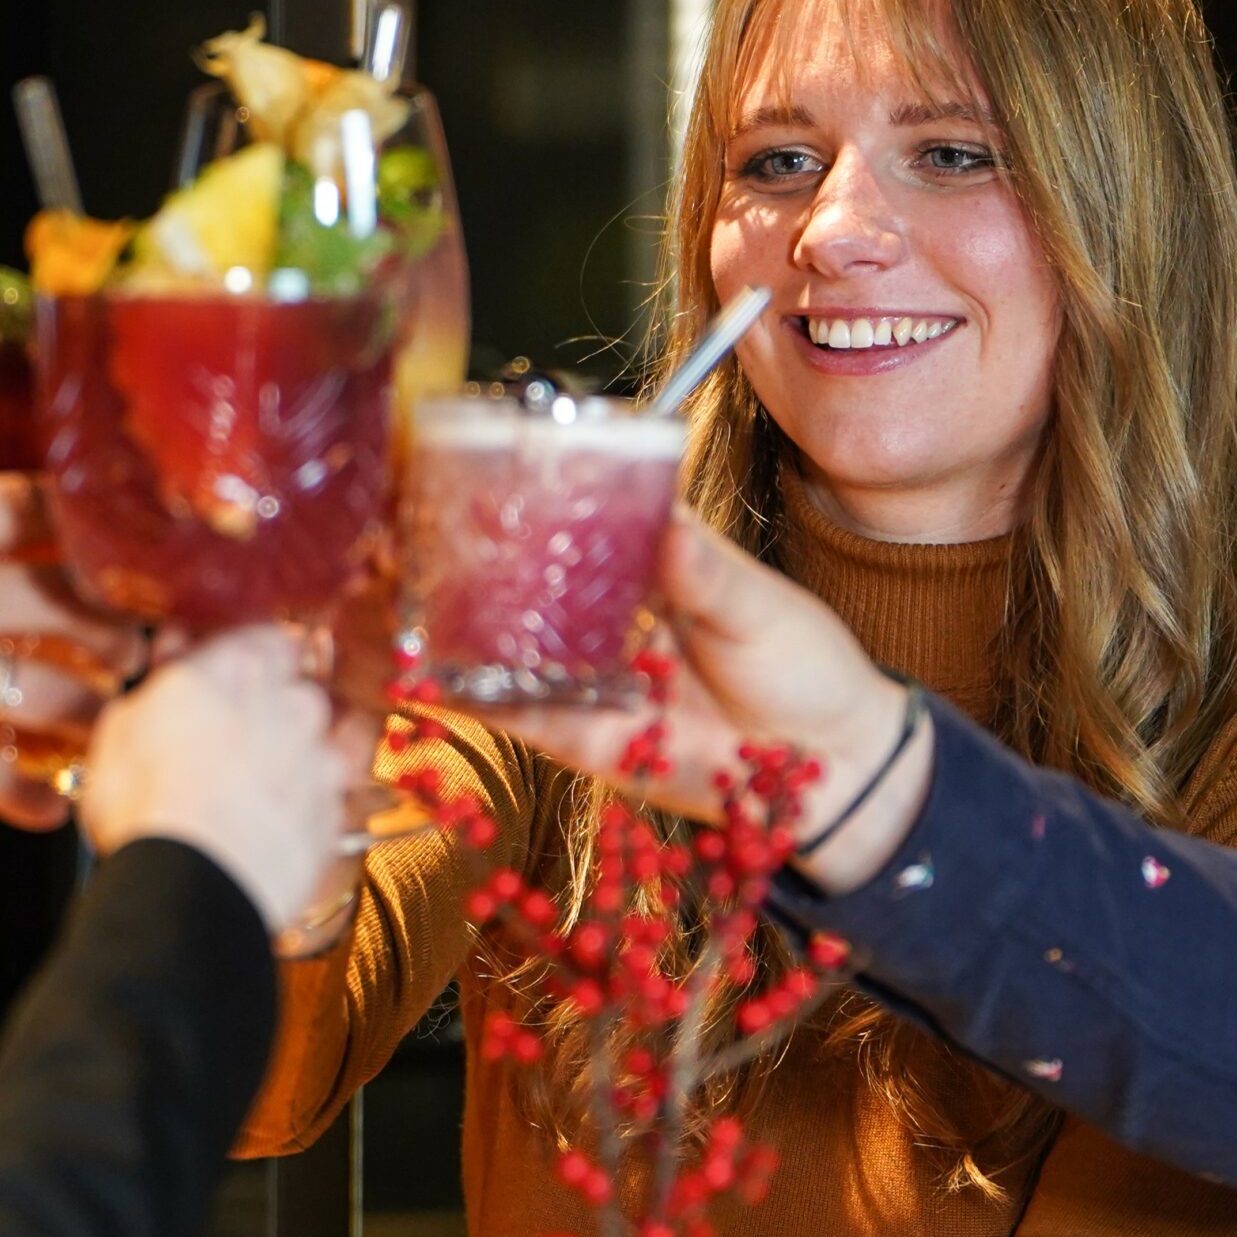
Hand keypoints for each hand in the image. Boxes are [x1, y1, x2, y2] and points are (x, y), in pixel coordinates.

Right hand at [0, 474, 142, 853]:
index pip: (37, 507)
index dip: (91, 532)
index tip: (115, 552)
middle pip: (77, 599)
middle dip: (119, 630)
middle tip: (134, 649)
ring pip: (63, 690)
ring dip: (97, 715)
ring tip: (107, 726)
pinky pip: (4, 774)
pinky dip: (34, 798)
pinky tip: (46, 807)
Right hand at [77, 626, 360, 932]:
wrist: (190, 887)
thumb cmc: (148, 807)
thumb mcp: (123, 726)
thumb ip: (161, 679)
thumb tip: (173, 651)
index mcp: (240, 667)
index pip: (265, 636)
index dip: (247, 656)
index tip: (227, 675)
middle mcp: (292, 704)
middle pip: (300, 688)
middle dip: (276, 707)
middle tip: (235, 735)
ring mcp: (322, 760)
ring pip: (328, 739)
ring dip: (302, 752)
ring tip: (261, 781)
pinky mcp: (335, 815)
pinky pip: (331, 796)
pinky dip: (309, 803)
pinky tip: (274, 821)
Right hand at [459, 509, 930, 893]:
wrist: (835, 769)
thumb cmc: (807, 670)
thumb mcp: (761, 608)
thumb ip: (707, 575)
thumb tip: (668, 532)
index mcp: (655, 561)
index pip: (587, 515)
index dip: (539, 493)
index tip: (488, 467)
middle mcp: (612, 613)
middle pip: (533, 578)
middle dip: (478, 556)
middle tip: (418, 525)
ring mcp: (592, 674)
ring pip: (512, 644)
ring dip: (458, 622)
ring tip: (401, 588)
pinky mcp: (585, 736)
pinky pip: (519, 714)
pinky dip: (471, 696)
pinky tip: (427, 671)